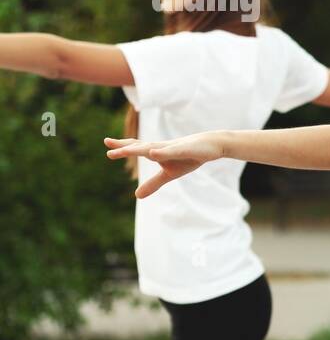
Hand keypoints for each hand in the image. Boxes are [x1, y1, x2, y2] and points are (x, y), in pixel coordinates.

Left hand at [104, 133, 222, 198]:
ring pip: (152, 148)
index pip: (136, 148)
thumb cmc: (189, 157)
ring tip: (123, 150)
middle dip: (124, 146)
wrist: (212, 145)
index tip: (107, 146)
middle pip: (139, 145)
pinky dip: (161, 152)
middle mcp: (161, 147)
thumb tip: (136, 196)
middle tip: (107, 143)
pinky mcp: (185, 149)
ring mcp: (173, 148)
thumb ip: (153, 183)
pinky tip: (152, 153)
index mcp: (156, 152)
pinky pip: (171, 151)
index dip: (122, 147)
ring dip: (137, 149)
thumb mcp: (170, 174)